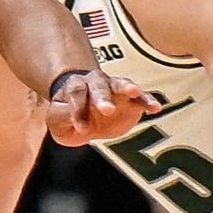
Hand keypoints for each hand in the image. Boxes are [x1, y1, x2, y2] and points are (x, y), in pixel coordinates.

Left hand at [40, 71, 157, 147]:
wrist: (82, 116)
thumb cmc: (67, 116)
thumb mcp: (56, 120)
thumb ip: (63, 117)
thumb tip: (78, 120)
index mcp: (75, 86)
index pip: (77, 92)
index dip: (78, 109)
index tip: (81, 128)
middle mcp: (96, 84)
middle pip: (100, 86)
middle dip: (103, 97)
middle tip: (107, 110)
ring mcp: (115, 91)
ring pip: (122, 85)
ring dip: (129, 88)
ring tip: (135, 92)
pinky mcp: (131, 103)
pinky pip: (141, 99)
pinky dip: (149, 101)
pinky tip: (156, 107)